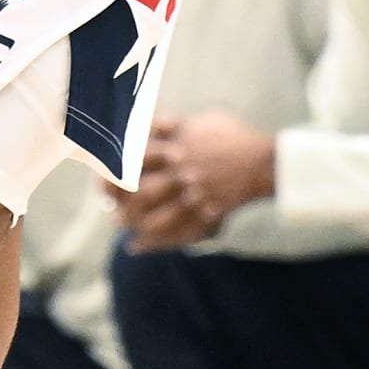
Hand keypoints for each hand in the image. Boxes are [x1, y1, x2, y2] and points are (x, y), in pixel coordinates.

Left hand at [110, 113, 275, 251]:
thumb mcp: (202, 122)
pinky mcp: (206, 212)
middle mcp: (183, 172)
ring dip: (135, 223)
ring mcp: (195, 194)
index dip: (117, 166)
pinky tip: (138, 247)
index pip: (137, 156)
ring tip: (120, 226)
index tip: (104, 172)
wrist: (264, 161)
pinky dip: (156, 242)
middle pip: (143, 189)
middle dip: (122, 200)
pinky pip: (177, 232)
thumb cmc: (233, 137)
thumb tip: (148, 123)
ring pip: (157, 214)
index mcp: (179, 146)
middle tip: (108, 204)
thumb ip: (173, 124)